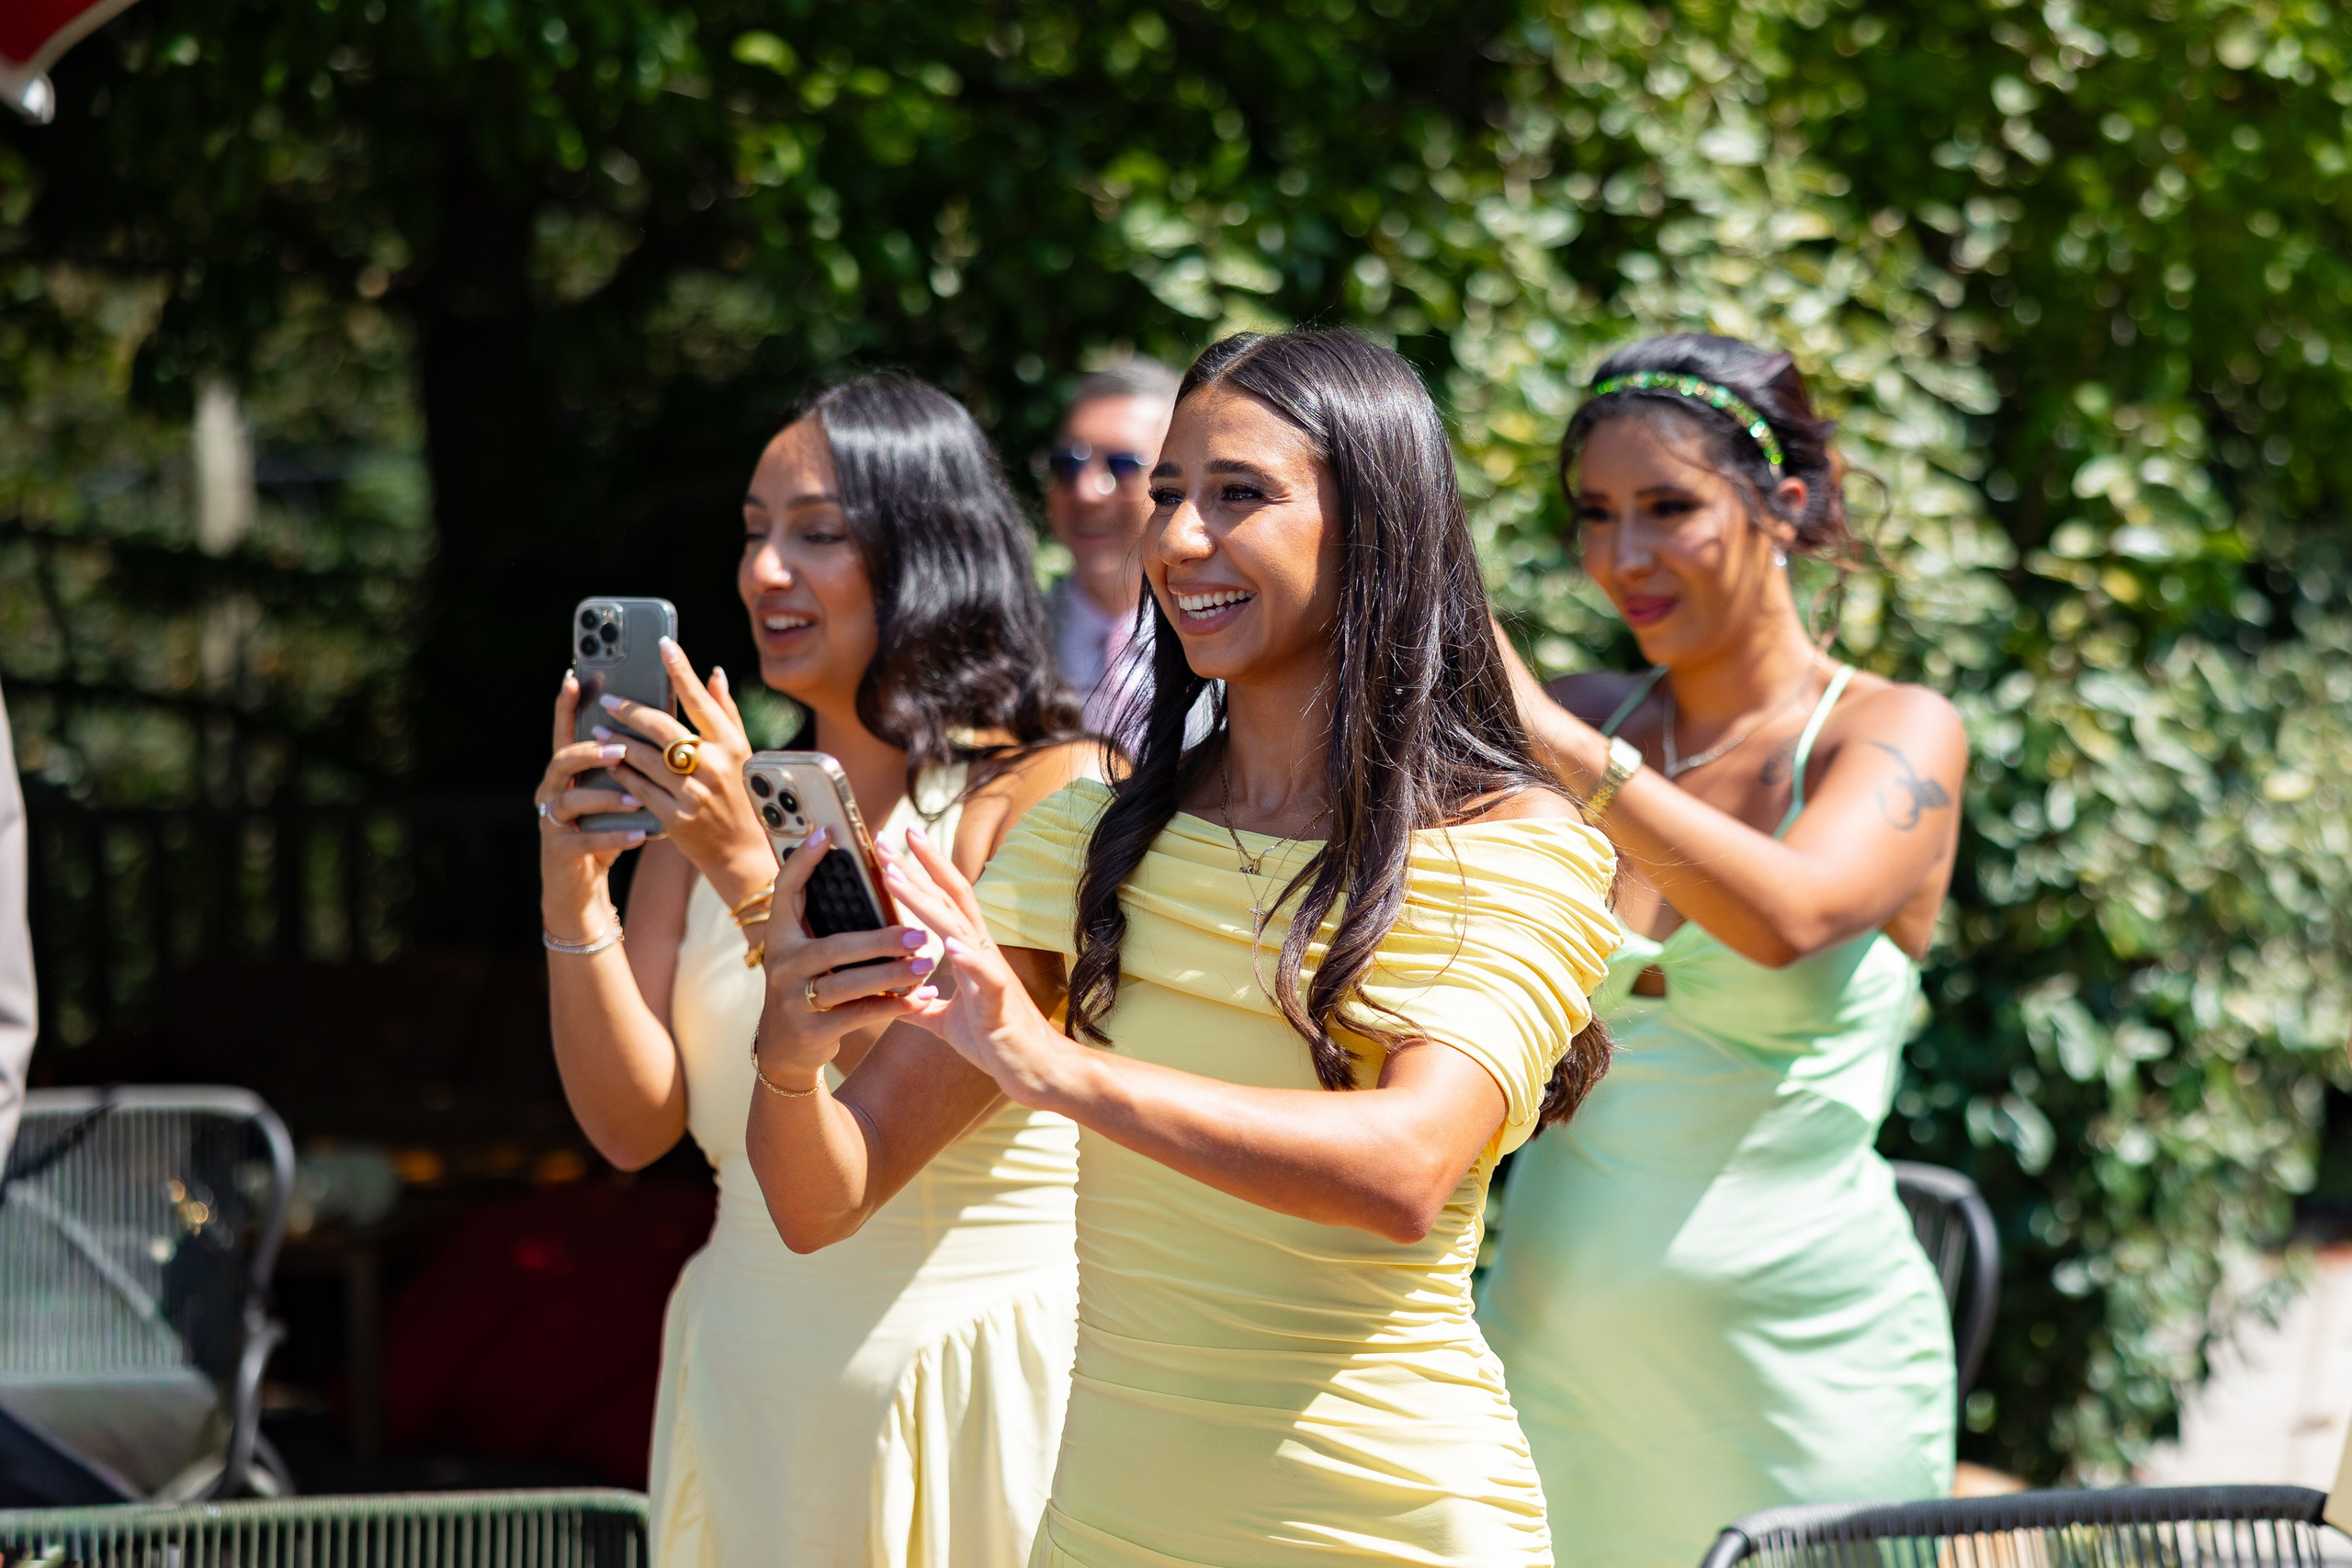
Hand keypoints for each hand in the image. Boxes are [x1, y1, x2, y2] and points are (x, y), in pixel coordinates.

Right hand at [537, 671, 649, 939]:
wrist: (585, 886)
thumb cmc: (608, 828)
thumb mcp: (621, 791)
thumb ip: (633, 760)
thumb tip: (664, 720)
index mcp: (570, 771)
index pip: (566, 730)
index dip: (566, 705)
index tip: (574, 677)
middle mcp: (554, 791)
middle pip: (562, 761)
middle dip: (590, 752)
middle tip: (621, 749)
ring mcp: (552, 821)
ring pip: (570, 800)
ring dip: (604, 796)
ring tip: (635, 797)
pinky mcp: (560, 851)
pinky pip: (585, 840)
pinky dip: (614, 837)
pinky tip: (640, 834)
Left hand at [591, 638, 775, 906]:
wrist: (744, 854)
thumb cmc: (743, 799)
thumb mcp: (742, 755)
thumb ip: (726, 713)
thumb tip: (714, 672)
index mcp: (732, 746)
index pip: (701, 699)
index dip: (681, 669)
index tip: (662, 644)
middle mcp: (714, 766)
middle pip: (663, 727)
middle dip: (630, 710)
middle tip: (608, 699)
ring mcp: (694, 793)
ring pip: (644, 758)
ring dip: (617, 743)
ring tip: (599, 731)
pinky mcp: (676, 818)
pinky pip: (639, 789)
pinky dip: (621, 774)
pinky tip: (609, 764)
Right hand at [751, 825, 942, 1087]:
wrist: (784, 1049)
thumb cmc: (806, 985)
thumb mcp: (804, 952)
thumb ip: (825, 920)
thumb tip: (872, 875)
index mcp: (780, 935)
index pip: (785, 889)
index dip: (803, 861)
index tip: (828, 834)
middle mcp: (781, 965)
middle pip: (834, 947)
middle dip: (880, 941)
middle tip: (919, 934)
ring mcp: (793, 999)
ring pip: (850, 984)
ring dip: (893, 975)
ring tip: (927, 965)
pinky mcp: (811, 1029)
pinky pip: (860, 1015)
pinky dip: (895, 1006)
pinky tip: (923, 998)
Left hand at [878, 826, 1080, 1108]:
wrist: (1036, 1071)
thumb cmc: (997, 1043)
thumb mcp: (947, 1023)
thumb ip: (922, 1007)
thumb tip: (896, 1002)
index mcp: (970, 952)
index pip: (944, 900)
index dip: (921, 870)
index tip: (894, 844)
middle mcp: (982, 952)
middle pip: (950, 899)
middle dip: (919, 867)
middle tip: (887, 839)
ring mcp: (992, 974)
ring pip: (958, 927)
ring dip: (925, 902)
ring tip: (896, 878)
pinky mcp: (999, 1003)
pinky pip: (985, 975)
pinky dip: (967, 957)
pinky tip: (947, 943)